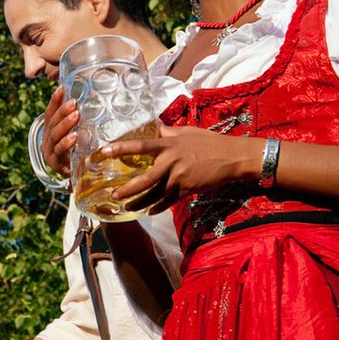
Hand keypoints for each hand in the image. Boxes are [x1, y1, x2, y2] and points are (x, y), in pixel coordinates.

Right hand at [41, 86, 78, 178]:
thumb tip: (88, 102)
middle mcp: (47, 139)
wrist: (77, 179)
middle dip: (62, 111)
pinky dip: (66, 143)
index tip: (61, 88)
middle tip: (74, 103)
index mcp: (50, 131)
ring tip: (76, 115)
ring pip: (54, 135)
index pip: (50, 113)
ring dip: (65, 124)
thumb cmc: (77, 153)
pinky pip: (59, 151)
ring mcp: (49, 151)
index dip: (54, 101)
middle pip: (52, 122)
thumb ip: (77, 122)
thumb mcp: (77, 135)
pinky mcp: (54, 163)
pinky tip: (74, 136)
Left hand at [98, 125, 263, 212]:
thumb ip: (169, 132)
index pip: (141, 145)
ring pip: (156, 193)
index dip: (122, 148)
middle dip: (128, 188)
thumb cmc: (210, 142)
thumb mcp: (188, 132)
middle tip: (113, 194)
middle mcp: (173, 161)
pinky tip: (149, 211)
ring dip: (140, 202)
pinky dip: (159, 207)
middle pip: (146, 178)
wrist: (234, 157)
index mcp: (170, 144)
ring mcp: (181, 177)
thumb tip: (156, 127)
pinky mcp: (189, 189)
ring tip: (127, 207)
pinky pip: (170, 201)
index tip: (105, 151)